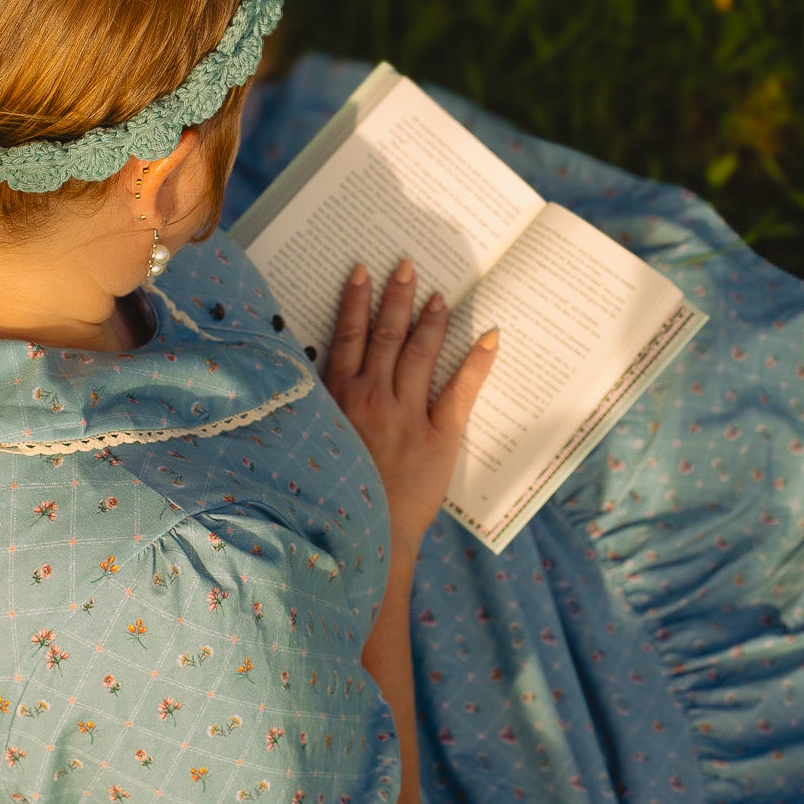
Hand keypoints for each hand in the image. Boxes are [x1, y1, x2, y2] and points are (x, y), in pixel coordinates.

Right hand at [323, 258, 498, 554]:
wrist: (364, 537)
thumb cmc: (336, 496)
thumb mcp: (314, 445)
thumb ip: (322, 412)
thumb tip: (325, 383)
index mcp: (337, 400)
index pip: (346, 337)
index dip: (355, 301)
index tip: (361, 271)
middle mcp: (372, 399)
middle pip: (386, 336)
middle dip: (396, 297)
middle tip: (406, 265)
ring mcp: (407, 415)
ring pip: (420, 353)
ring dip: (430, 320)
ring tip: (438, 294)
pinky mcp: (439, 436)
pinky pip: (461, 390)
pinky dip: (476, 361)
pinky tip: (489, 336)